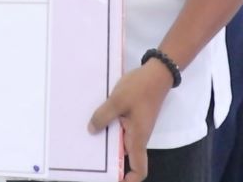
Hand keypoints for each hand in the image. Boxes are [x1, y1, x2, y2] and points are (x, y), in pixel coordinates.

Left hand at [86, 61, 173, 181]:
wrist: (156, 72)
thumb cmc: (140, 88)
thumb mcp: (117, 101)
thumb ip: (103, 116)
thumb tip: (91, 131)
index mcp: (138, 137)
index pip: (139, 168)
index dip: (129, 179)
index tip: (115, 179)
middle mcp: (138, 136)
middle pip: (126, 157)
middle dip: (110, 161)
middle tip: (88, 159)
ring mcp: (135, 127)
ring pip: (121, 142)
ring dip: (107, 143)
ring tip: (86, 140)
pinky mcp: (132, 117)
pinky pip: (119, 129)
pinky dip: (109, 130)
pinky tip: (94, 122)